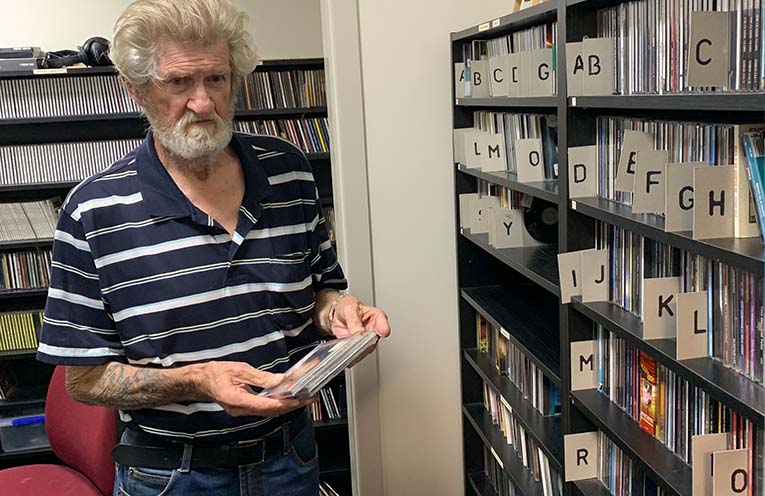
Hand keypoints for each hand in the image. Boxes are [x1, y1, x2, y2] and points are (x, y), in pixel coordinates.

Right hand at [197, 361, 312, 416]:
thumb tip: (280, 381)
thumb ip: (261, 378)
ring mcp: (241, 412)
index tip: (300, 400)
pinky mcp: (243, 409)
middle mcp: (240, 410)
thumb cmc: (215, 373)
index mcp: (238, 400)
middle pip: (271, 411)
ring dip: (285, 406)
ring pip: (268, 412)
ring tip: (301, 398)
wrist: (199, 381)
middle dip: (291, 406)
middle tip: (308, 399)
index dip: (286, 404)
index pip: (267, 406)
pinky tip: (285, 398)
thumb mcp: (239, 369)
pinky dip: (275, 404)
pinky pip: (262, 409)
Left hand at [330, 296, 390, 366]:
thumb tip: (358, 333)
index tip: (382, 332)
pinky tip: (346, 357)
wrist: (337, 314)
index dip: (383, 328)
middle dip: (366, 345)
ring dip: (358, 353)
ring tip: (349, 352)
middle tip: (358, 344)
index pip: (383, 324)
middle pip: (374, 341)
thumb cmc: (348, 307)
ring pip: (365, 350)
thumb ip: (354, 321)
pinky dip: (351, 357)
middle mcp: (374, 330)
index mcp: (377, 317)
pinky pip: (357, 354)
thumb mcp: (350, 309)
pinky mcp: (358, 347)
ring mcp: (367, 340)